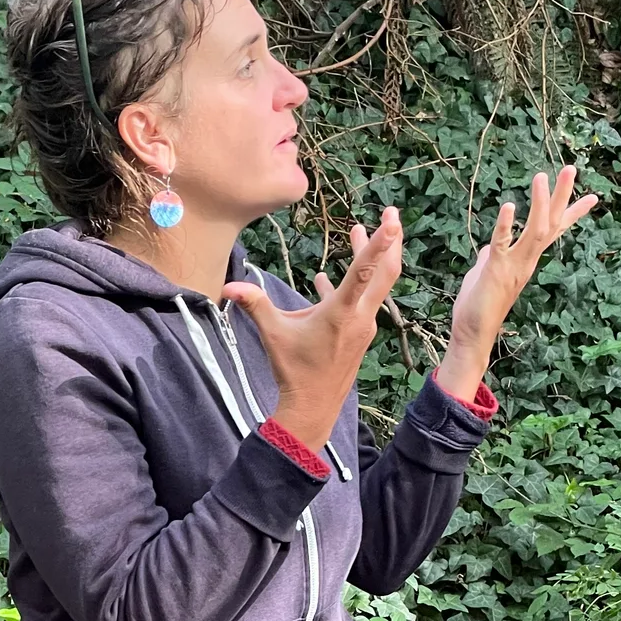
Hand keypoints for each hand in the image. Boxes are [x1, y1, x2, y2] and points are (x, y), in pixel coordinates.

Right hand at [223, 205, 403, 452]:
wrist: (313, 407)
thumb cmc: (294, 371)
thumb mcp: (274, 334)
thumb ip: (255, 305)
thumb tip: (228, 286)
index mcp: (341, 312)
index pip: (364, 270)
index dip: (378, 242)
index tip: (392, 219)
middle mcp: (360, 317)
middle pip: (384, 271)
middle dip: (389, 240)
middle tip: (392, 213)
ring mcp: (363, 326)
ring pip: (375, 285)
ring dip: (369, 258)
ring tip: (357, 232)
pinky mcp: (359, 335)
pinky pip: (360, 302)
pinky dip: (350, 285)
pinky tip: (325, 280)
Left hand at [446, 166, 597, 375]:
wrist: (471, 335)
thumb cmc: (478, 307)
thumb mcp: (487, 273)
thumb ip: (493, 257)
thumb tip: (491, 246)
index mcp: (526, 260)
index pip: (554, 232)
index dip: (572, 213)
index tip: (593, 196)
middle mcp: (526, 262)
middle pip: (551, 224)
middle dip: (562, 197)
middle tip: (571, 168)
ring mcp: (514, 266)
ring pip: (535, 231)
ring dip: (540, 204)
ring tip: (541, 177)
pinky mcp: (496, 271)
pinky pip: (502, 245)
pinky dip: (506, 225)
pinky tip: (510, 206)